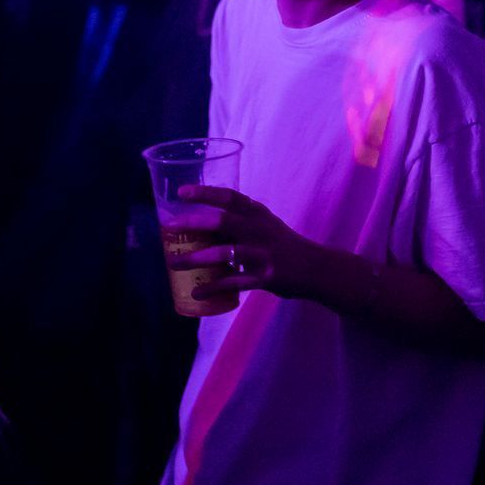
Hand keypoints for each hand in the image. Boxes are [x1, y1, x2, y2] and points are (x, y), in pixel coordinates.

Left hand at [164, 185, 324, 302]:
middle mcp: (260, 230)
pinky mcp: (265, 277)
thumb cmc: (282, 244)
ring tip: (174, 263)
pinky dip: (212, 288)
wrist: (314, 268)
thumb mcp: (263, 226)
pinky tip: (197, 292)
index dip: (205, 193)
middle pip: (223, 221)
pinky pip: (233, 283)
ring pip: (224, 254)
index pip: (230, 197)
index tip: (182, 192)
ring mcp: (263, 254)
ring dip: (196, 259)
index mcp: (258, 214)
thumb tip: (200, 226)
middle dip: (194, 223)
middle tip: (170, 227)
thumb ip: (236, 224)